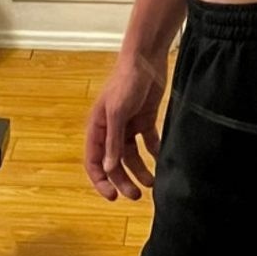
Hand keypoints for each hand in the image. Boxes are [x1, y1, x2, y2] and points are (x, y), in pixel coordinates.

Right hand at [84, 48, 166, 200]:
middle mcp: (111, 129)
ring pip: (132, 156)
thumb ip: (113, 141)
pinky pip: (148, 142)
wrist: (146, 59)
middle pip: (114, 163)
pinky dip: (154, 153)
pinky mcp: (145, 119)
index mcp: (98, 128)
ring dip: (140, 170)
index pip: (94, 161)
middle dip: (123, 180)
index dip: (101, 180)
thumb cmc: (126, 82)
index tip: (112, 196)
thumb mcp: (118, 112)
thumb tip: (109, 168)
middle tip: (136, 196)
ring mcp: (128, 125)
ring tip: (153, 182)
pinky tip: (162, 162)